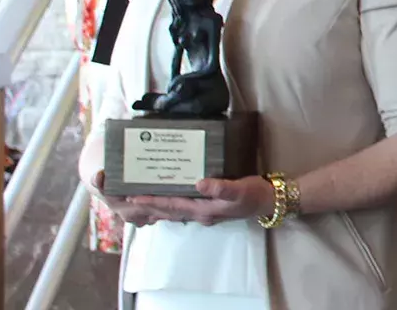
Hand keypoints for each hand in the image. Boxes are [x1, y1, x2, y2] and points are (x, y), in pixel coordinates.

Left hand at [96, 172, 274, 227]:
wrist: (269, 202)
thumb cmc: (254, 194)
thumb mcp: (241, 189)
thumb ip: (221, 187)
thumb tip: (198, 183)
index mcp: (204, 209)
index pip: (172, 206)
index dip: (153, 201)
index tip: (134, 197)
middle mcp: (199, 213)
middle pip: (168, 211)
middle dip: (148, 205)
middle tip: (126, 198)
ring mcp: (203, 211)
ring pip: (172, 210)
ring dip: (155, 206)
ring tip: (138, 198)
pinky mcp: (207, 206)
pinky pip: (181, 206)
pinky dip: (168, 202)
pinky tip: (164, 196)